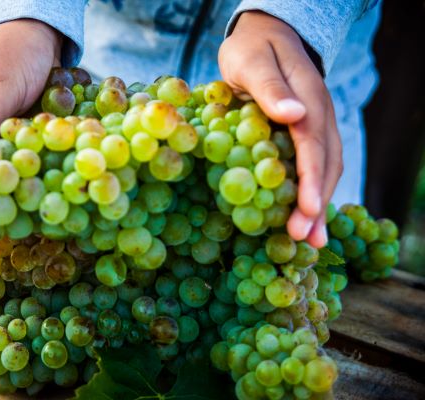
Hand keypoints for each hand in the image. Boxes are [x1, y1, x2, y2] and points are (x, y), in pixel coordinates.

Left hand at [219, 11, 341, 247]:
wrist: (264, 36)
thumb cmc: (252, 49)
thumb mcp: (253, 60)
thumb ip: (270, 87)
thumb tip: (294, 114)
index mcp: (308, 99)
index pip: (313, 144)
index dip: (311, 179)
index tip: (307, 210)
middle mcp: (318, 116)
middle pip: (325, 164)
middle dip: (315, 204)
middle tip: (304, 239)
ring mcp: (315, 126)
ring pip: (324, 169)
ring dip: (316, 206)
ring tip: (309, 242)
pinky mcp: (304, 134)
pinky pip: (312, 166)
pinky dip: (308, 193)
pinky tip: (301, 218)